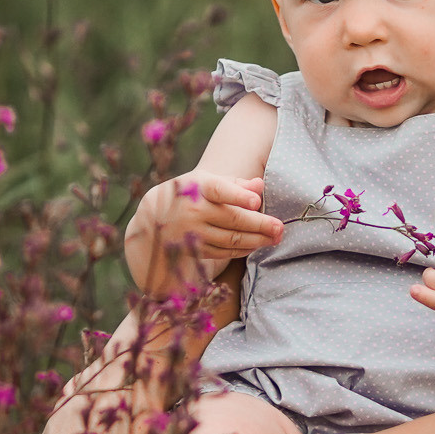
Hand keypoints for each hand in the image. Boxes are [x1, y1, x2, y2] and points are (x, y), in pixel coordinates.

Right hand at [130, 172, 283, 286]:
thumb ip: (235, 184)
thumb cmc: (189, 194)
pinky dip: (243, 249)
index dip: (237, 195)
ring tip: (275, 237)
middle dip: (260, 224)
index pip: (219, 190)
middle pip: (233, 219)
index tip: (256, 201)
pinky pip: (224, 252)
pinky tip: (256, 245)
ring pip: (231, 239)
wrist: (153, 217)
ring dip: (257, 240)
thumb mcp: (206, 181)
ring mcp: (194, 233)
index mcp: (198, 188)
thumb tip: (260, 186)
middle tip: (280, 227)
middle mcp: (194, 211)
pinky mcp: (195, 250)